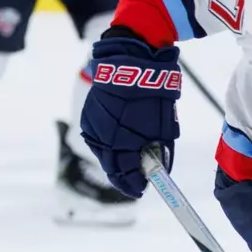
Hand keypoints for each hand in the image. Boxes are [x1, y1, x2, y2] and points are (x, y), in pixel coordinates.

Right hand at [78, 33, 180, 197]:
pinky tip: (120, 146)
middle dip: (125, 176)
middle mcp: (101, 138)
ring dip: (116, 161)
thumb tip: (160, 170)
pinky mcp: (88, 117)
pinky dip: (110, 145)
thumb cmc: (152, 95)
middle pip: (112, 167)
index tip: (143, 190)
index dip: (135, 185)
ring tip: (130, 165)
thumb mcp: (163, 127)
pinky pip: (99, 139)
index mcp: (119, 143)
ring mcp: (91, 127)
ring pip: (103, 153)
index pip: (125, 174)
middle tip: (136, 183)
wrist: (130, 62)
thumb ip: (160, 152)